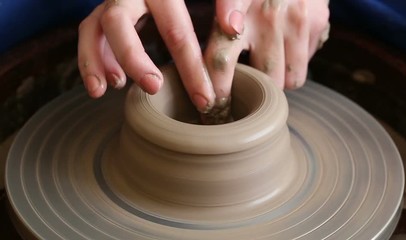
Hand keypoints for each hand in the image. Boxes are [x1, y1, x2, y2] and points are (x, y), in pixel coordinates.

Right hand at [78, 0, 214, 111]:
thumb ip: (225, 1)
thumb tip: (232, 28)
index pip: (175, 30)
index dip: (191, 67)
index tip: (203, 98)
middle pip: (118, 22)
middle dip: (133, 58)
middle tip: (153, 86)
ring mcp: (113, 0)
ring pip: (93, 27)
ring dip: (97, 60)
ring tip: (107, 89)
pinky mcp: (104, 11)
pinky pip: (88, 32)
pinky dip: (91, 58)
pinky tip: (103, 83)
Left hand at [204, 0, 329, 97]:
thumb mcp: (227, 0)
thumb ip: (217, 31)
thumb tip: (202, 76)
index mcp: (234, 6)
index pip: (221, 60)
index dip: (218, 90)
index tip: (211, 107)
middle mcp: (268, 15)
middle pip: (261, 79)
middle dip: (252, 89)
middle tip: (243, 86)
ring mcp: (296, 20)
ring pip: (287, 81)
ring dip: (276, 82)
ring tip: (265, 64)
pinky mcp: (317, 22)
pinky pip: (303, 68)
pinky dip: (292, 67)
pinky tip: (283, 49)